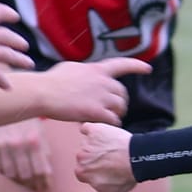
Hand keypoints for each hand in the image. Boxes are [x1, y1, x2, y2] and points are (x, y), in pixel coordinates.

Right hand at [0, 0, 33, 88]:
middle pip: (9, 37)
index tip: (15, 16)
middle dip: (17, 42)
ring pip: (9, 56)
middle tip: (25, 46)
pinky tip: (9, 87)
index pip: (0, 12)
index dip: (8, 14)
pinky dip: (3, 82)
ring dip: (20, 60)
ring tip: (29, 64)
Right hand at [0, 118, 53, 190]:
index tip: (45, 187)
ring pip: (11, 174)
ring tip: (24, 182)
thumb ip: (44, 151)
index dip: (44, 182)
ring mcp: (3, 145)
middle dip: (32, 184)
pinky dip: (6, 173)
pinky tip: (12, 172)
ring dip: (19, 181)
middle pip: (26, 175)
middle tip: (35, 187)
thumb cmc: (27, 119)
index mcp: (35, 139)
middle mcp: (18, 143)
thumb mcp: (39, 131)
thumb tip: (46, 175)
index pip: (41, 170)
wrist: (6, 102)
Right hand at [32, 57, 148, 126]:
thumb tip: (86, 74)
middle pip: (122, 93)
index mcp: (97, 69)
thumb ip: (84, 72)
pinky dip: (111, 124)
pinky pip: (113, 120)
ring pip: (120, 107)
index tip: (148, 69)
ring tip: (108, 118)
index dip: (137, 66)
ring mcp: (101, 97)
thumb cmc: (51, 81)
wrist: (43, 92)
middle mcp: (103, 82)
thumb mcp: (70, 68)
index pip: (123, 65)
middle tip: (115, 109)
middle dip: (121, 102)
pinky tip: (104, 126)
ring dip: (117, 114)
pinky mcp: (96, 112)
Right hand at [74, 122, 137, 191]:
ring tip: (113, 149)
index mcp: (81, 173)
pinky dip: (91, 130)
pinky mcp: (94, 130)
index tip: (109, 170)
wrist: (138, 158)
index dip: (97, 171)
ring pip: (87, 143)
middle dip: (95, 158)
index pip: (84, 171)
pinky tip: (103, 134)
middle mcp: (80, 158)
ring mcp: (86, 143)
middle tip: (112, 159)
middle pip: (85, 157)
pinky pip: (87, 128)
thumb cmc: (125, 178)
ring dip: (96, 145)